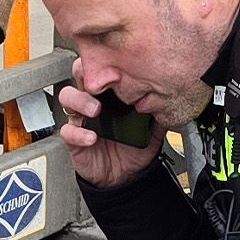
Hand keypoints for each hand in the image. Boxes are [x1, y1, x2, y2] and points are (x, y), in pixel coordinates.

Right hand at [57, 59, 163, 187]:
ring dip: (79, 100)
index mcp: (111, 94)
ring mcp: (82, 118)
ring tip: (95, 109)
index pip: (102, 68)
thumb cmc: (135, 149)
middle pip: (78, 74)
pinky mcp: (74, 139)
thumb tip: (171, 98)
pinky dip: (78, 132)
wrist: (126, 178)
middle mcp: (93, 101)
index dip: (104, 62)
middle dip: (85, 72)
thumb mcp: (152, 128)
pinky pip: (68, 131)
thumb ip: (159, 112)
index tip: (116, 64)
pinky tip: (91, 137)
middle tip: (99, 82)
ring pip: (67, 98)